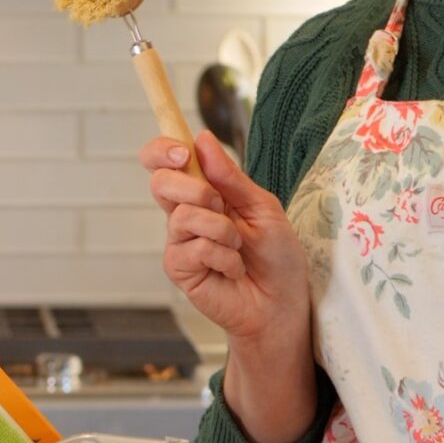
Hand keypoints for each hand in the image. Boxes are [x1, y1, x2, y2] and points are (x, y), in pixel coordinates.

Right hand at [140, 132, 311, 353]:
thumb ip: (230, 177)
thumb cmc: (276, 256)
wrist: (282, 302)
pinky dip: (222, 256)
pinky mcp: (179, 269)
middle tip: (220, 205)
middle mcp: (185, 214)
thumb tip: (202, 139)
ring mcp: (179, 242)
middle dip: (194, 188)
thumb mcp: (262, 207)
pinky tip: (233, 268)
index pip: (165, 162)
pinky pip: (192, 248)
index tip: (183, 153)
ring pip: (182, 216)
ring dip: (221, 229)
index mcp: (203, 192)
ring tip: (238, 247)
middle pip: (160, 182)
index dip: (162, 150)